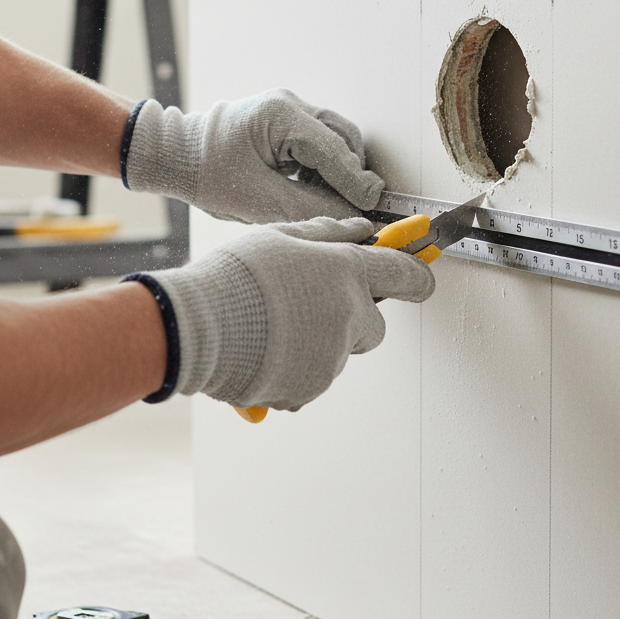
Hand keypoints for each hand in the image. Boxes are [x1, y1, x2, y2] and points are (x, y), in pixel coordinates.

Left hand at [122, 88, 384, 222]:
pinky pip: (319, 142)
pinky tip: (310, 189)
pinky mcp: (285, 122)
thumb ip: (308, 207)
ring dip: (338, 171)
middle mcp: (289, 105)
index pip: (333, 149)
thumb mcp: (257, 200)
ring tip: (326, 201)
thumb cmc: (205, 173)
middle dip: (351, 174)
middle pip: (343, 139)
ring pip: (335, 140)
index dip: (356, 180)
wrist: (175, 154)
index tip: (374, 205)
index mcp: (281, 115)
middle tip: (356, 209)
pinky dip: (323, 167)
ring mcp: (288, 110)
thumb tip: (350, 217)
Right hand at [125, 216, 433, 410]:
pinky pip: (313, 378)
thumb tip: (360, 231)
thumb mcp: (278, 237)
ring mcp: (333, 355)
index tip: (423, 278)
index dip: (418, 275)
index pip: (406, 274)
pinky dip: (295, 369)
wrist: (196, 327)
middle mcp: (349, 314)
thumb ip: (326, 233)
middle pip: (375, 325)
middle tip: (310, 308)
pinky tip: (263, 350)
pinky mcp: (312, 387)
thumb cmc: (233, 276)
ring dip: (316, 343)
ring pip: (339, 352)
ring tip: (270, 328)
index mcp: (345, 271)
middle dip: (352, 319)